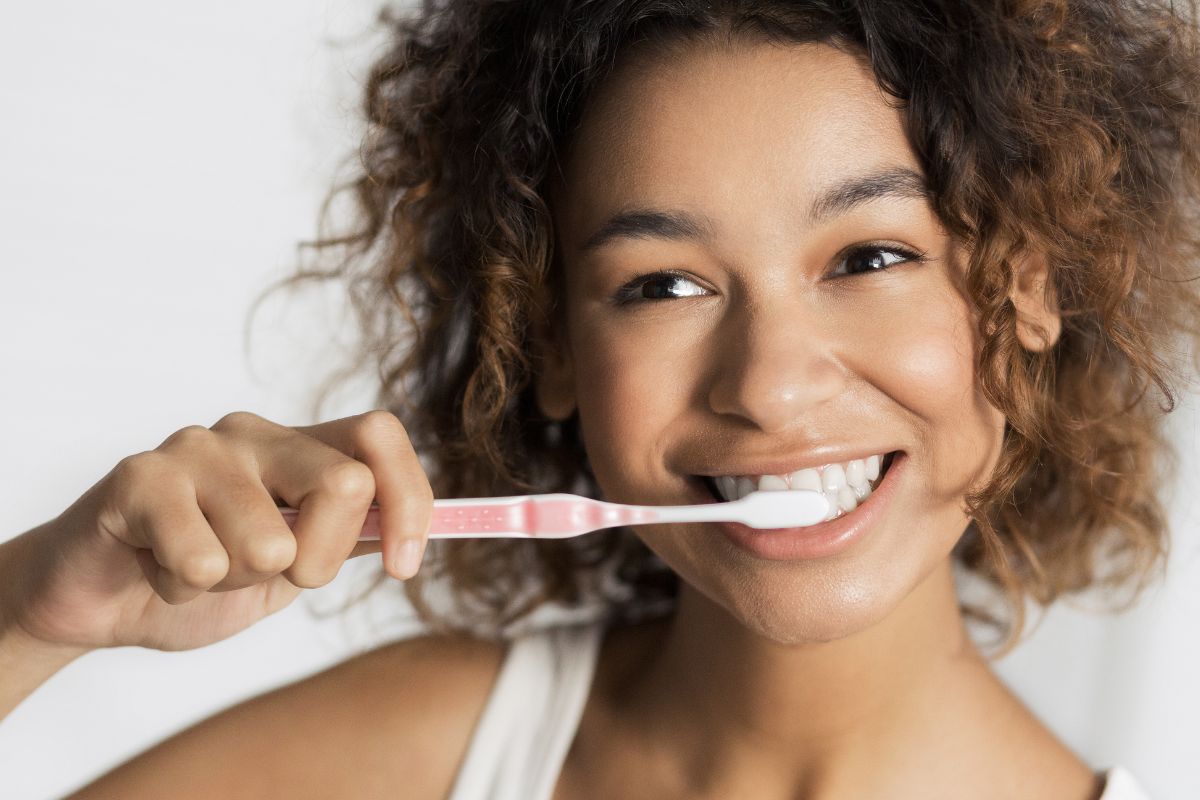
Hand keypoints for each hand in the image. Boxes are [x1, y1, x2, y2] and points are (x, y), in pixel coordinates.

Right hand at [3, 410, 432, 651]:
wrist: (98, 600)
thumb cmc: (202, 575)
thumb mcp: (293, 565)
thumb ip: (348, 538)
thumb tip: (414, 530)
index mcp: (298, 446)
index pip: (379, 436)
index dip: (409, 501)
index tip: (403, 567)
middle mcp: (253, 432)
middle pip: (344, 485)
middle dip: (316, 563)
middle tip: (266, 575)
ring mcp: (196, 448)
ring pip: (270, 542)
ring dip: (236, 582)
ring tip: (198, 569)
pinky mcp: (139, 477)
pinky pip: (201, 560)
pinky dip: (184, 591)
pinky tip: (157, 569)